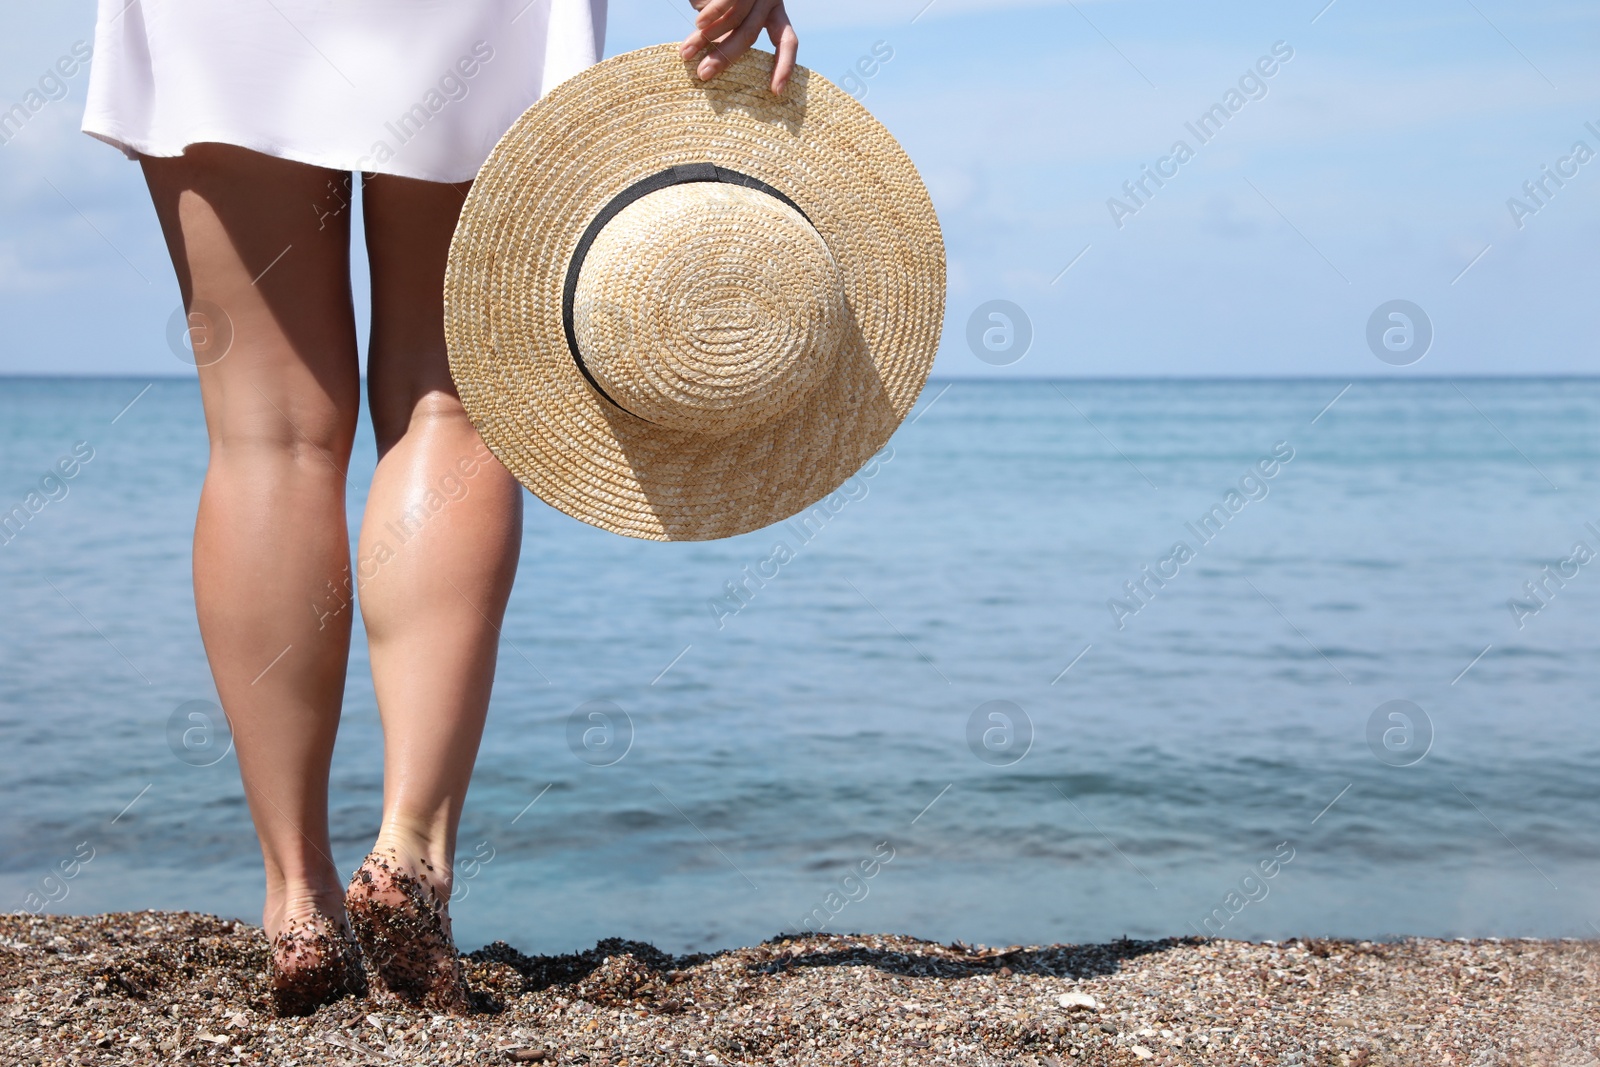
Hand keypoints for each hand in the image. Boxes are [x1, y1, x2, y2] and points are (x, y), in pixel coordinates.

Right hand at [679, 0, 798, 93]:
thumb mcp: (730, 18)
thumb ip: (727, 36)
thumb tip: (710, 69)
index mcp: (776, 13)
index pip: (788, 41)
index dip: (784, 66)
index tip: (776, 91)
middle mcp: (771, 0)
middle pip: (750, 34)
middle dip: (724, 57)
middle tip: (703, 75)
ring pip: (735, 19)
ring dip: (708, 38)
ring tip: (687, 53)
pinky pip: (727, 1)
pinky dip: (711, 13)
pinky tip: (698, 23)